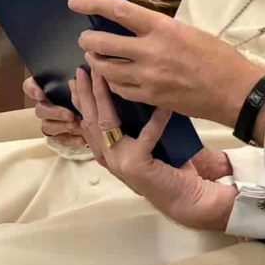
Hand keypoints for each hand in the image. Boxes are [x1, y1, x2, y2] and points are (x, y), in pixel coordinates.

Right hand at [23, 76, 84, 148]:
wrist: (98, 117)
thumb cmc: (88, 93)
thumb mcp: (84, 83)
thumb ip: (79, 78)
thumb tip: (83, 69)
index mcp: (47, 90)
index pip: (29, 86)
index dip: (32, 89)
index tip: (41, 94)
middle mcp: (45, 107)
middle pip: (40, 110)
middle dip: (55, 112)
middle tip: (70, 115)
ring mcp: (50, 123)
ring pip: (47, 126)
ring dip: (62, 126)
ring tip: (77, 126)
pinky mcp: (58, 138)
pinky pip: (60, 141)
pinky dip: (71, 140)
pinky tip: (82, 140)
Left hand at [69, 0, 264, 126]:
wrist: (234, 90)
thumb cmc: (217, 57)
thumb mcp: (188, 31)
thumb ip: (159, 30)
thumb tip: (135, 26)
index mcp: (162, 27)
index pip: (118, 10)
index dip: (92, 3)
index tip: (75, 2)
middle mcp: (151, 51)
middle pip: (102, 43)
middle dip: (88, 40)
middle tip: (85, 38)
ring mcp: (148, 77)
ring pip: (106, 69)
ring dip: (96, 62)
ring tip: (96, 58)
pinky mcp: (150, 98)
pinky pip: (119, 89)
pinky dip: (112, 82)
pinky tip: (114, 78)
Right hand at [73, 66, 235, 230]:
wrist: (186, 198)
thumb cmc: (167, 167)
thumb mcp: (143, 142)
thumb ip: (133, 125)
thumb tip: (132, 90)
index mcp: (107, 152)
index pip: (87, 121)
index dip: (80, 99)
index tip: (78, 76)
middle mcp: (108, 158)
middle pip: (91, 118)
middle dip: (86, 91)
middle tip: (85, 67)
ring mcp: (120, 162)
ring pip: (106, 122)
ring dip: (103, 96)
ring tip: (105, 75)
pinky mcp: (138, 165)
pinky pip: (147, 135)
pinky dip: (157, 118)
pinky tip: (163, 104)